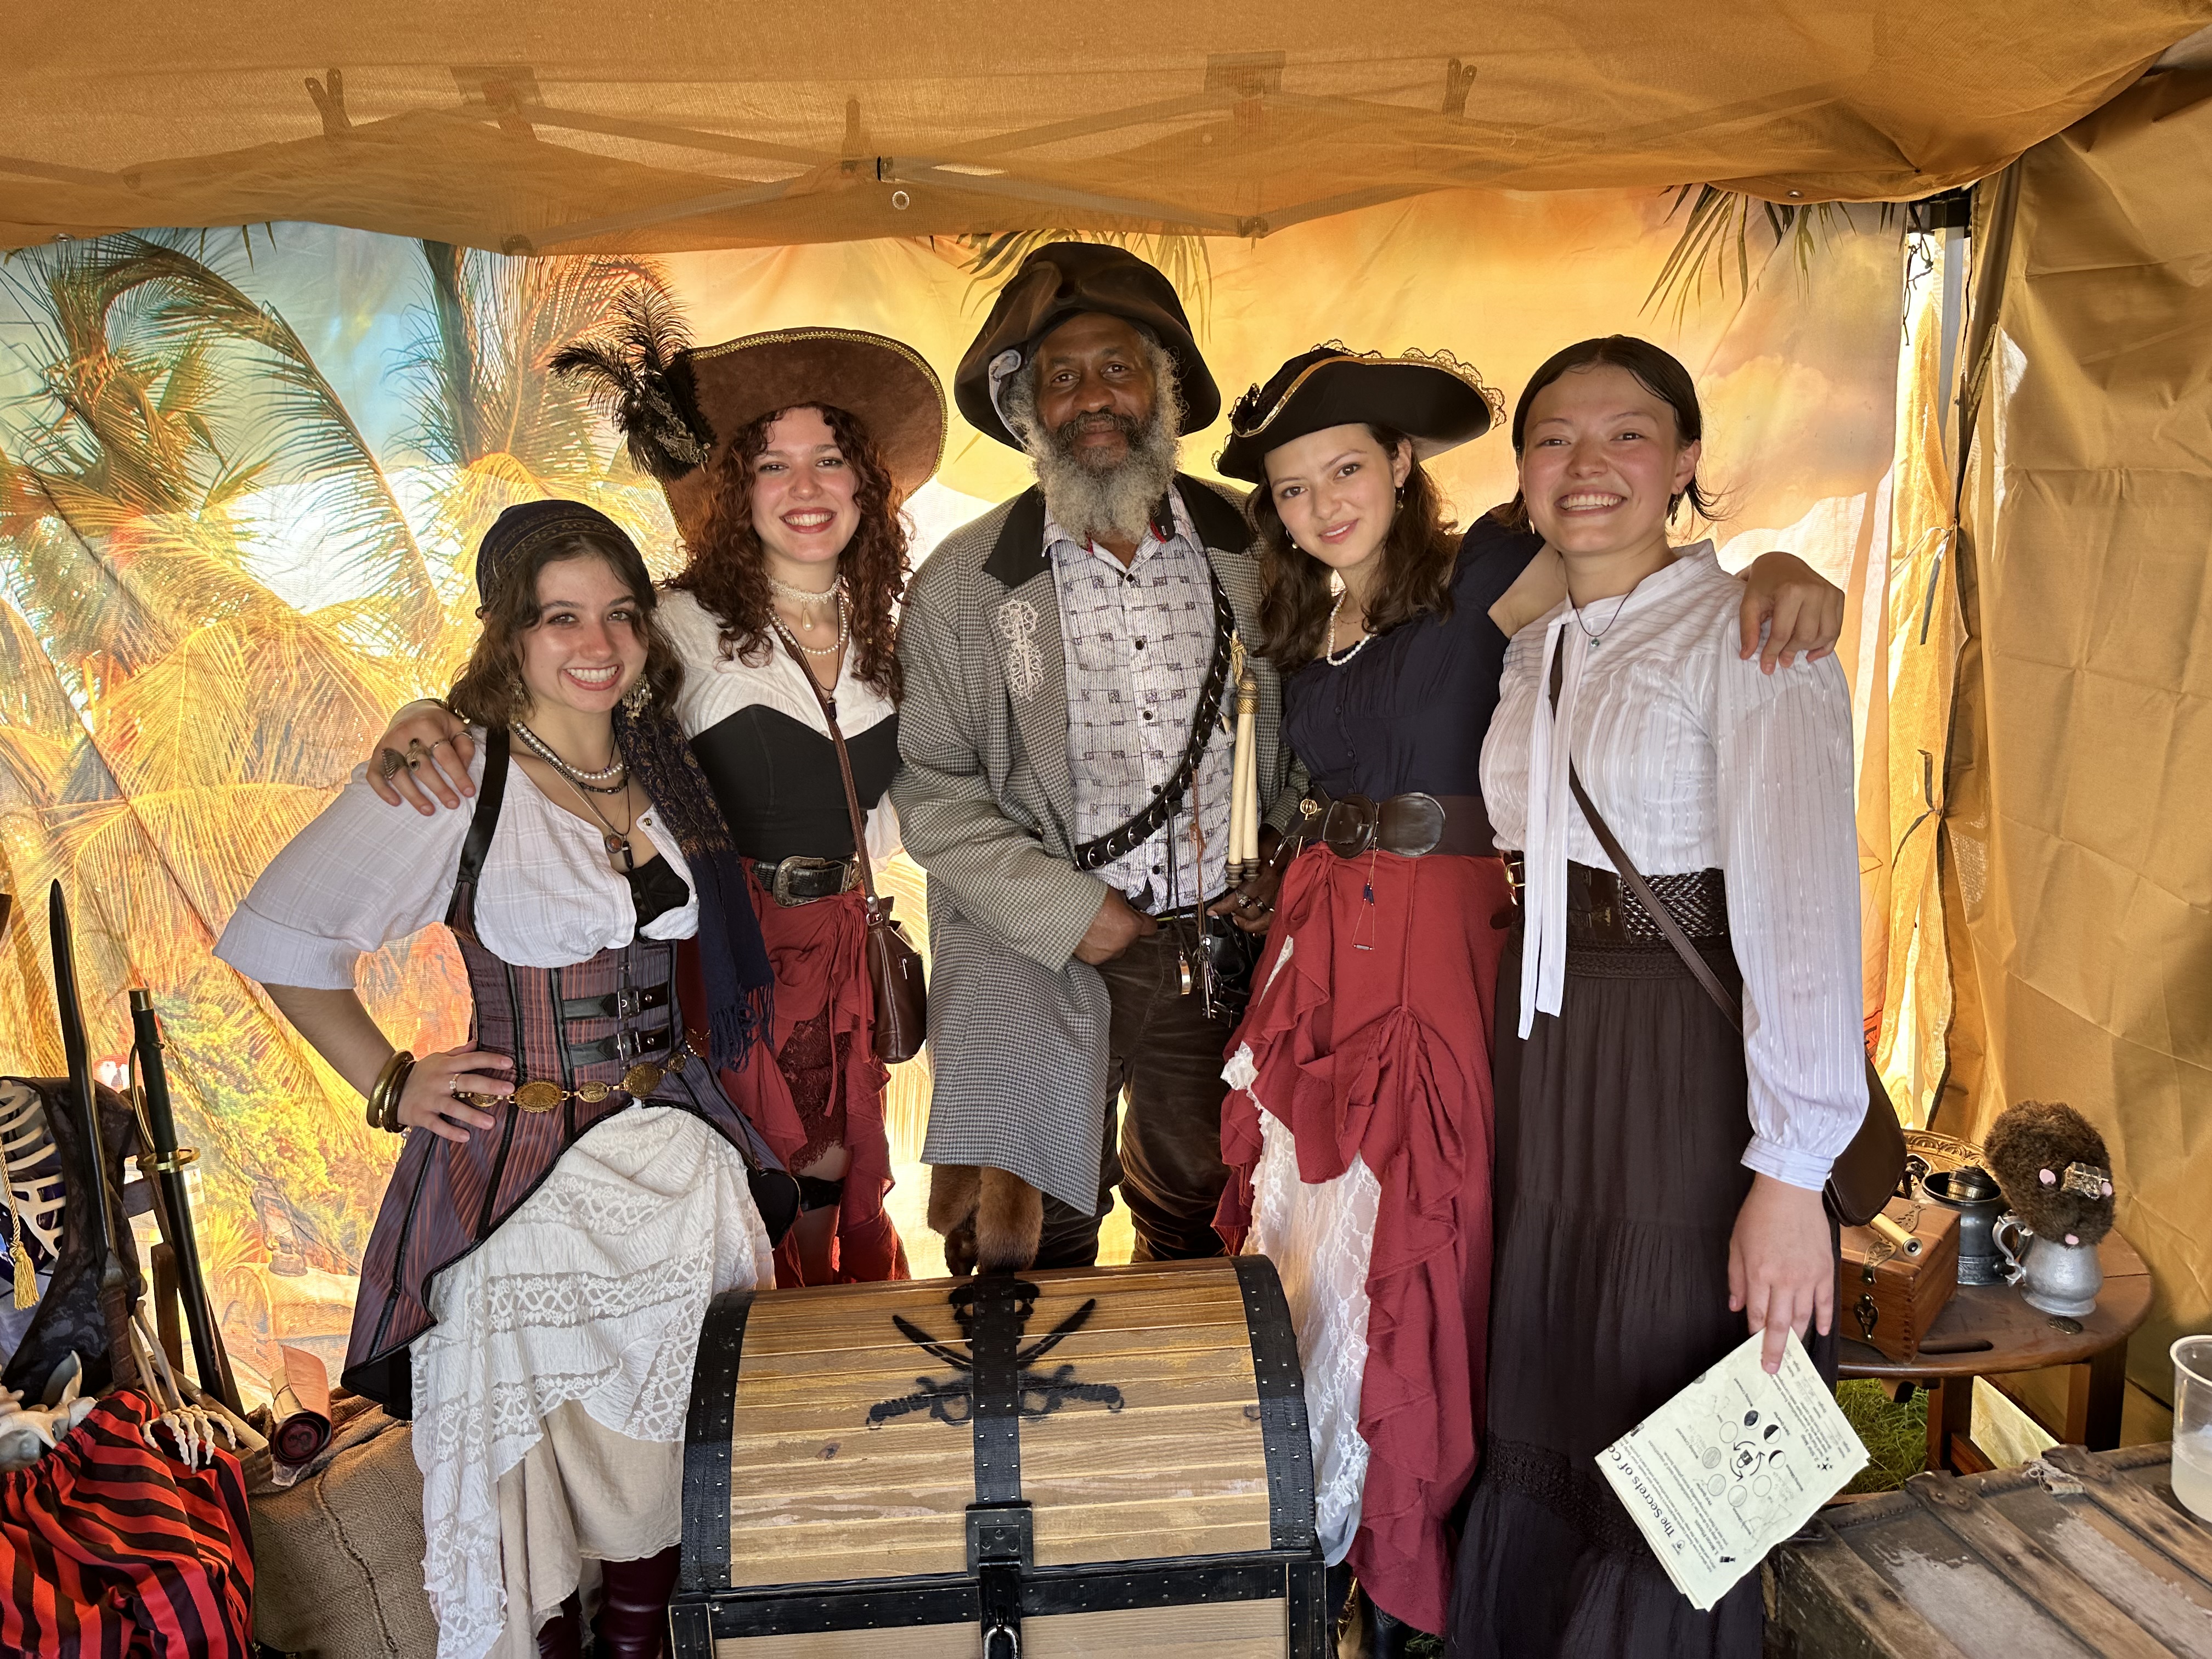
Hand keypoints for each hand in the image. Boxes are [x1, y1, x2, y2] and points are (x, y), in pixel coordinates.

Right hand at [367, 701, 474, 813]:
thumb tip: (463, 769)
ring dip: (414, 796)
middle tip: (453, 804)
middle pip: (422, 767)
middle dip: (439, 788)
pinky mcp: (376, 753)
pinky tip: (396, 802)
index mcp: (427, 725)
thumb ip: (464, 746)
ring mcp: (387, 745)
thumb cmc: (437, 723)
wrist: (411, 711)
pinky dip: (382, 790)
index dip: (459, 775)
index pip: (445, 755)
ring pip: (398, 775)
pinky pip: (374, 774)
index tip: (469, 792)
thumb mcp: (456, 727)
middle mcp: (404, 734)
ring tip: (429, 810)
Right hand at [395, 1041, 513, 1142]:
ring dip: (472, 1115)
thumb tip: (477, 1042)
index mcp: (446, 1065)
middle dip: (489, 1085)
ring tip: (492, 1123)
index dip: (490, 1060)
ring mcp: (430, 1099)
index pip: (471, 1060)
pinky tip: (466, 1137)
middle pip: (467, 1081)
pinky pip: (437, 1125)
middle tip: (509, 1089)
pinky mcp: (421, 1115)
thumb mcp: (437, 1059)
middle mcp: (439, 1081)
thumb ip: (458, 1053)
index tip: (509, 1062)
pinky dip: (450, 1131)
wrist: (389, 1088)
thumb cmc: (421, 1074)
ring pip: (453, 1107)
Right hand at [1073, 890, 1156, 964]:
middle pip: (1133, 939)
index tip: (1139, 917)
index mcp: (1131, 925)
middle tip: (1113, 920)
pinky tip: (1090, 936)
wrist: (1061, 908)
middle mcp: (1122, 942)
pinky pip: (1103, 954)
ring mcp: (1108, 953)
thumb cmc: (1087, 896)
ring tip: (1099, 929)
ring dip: (1113, 941)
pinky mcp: (1094, 959)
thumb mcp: (1114, 893)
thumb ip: (1126, 903)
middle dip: (1126, 931)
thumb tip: (1129, 905)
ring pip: (1118, 949)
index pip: (1150, 927)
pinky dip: (1098, 947)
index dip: (1144, 920)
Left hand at [1207, 827, 1288, 934]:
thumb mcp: (1251, 846)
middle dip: (1236, 914)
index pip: (1237, 898)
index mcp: (1259, 874)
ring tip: (1240, 919)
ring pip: (1264, 920)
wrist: (1293, 834)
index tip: (1212, 911)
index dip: (1223, 907)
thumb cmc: (1270, 837)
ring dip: (1249, 923)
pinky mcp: (1289, 895)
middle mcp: (1270, 887)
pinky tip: (1257, 924)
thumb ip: (1239, 863)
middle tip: (1229, 912)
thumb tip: (1226, 876)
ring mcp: (1281, 893)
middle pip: (1249, 912)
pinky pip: (1277, 917)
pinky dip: (1266, 924)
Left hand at [1729, 1174, 1835, 1373]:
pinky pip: (1825, 1302)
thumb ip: (1736, 1279)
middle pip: (1780, 1324)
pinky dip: (1822, 1319)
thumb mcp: (1736, 1245)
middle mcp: (1784, 1280)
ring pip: (1803, 1317)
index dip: (1754, 1337)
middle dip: (1775, 1350)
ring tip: (1793, 1354)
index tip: (1753, 1353)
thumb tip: (1736, 1307)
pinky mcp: (1825, 1270)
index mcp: (1759, 1274)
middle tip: (1773, 1369)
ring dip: (1797, 1337)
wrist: (1790, 1190)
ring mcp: (1808, 1276)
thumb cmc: (1759, 1215)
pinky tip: (1819, 1332)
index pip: (1756, 1315)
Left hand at [1739, 552, 1843, 672]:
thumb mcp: (1748, 604)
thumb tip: (1747, 656)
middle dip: (1791, 652)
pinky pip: (1836, 630)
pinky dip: (1825, 645)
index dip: (1772, 653)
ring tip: (1793, 651)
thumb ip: (1748, 629)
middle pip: (1805, 636)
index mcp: (1791, 590)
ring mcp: (1830, 593)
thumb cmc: (1763, 584)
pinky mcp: (1838, 596)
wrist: (1782, 562)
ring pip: (1824, 635)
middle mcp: (1815, 590)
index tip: (1766, 666)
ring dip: (1808, 649)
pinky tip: (1811, 652)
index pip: (1782, 633)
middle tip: (1781, 660)